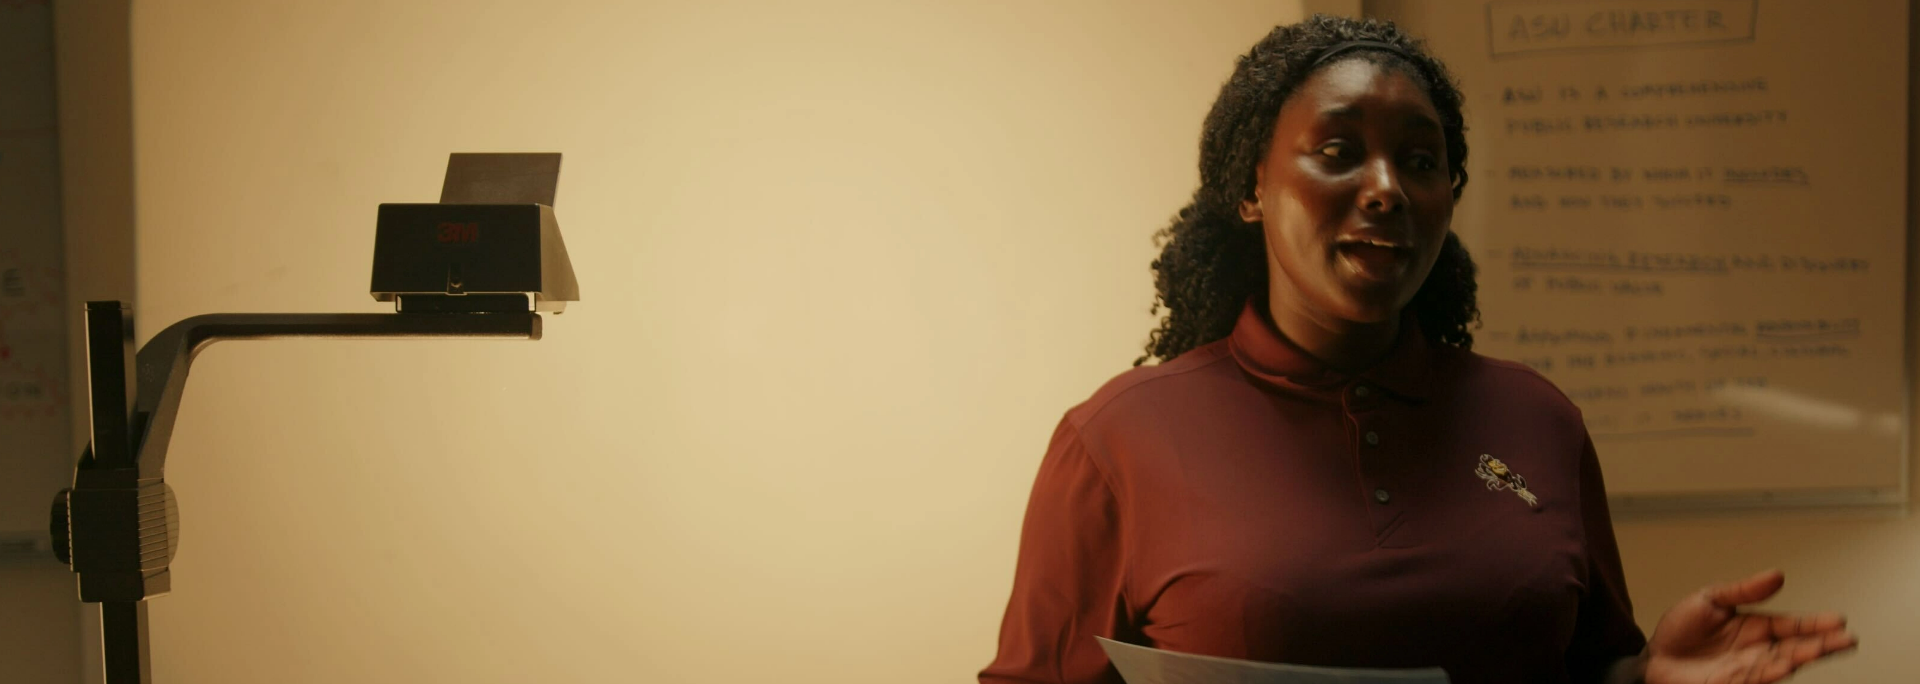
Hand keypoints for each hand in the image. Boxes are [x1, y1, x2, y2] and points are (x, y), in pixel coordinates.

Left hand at [1642, 569, 1856, 683]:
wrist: (1655, 660)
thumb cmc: (1680, 632)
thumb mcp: (1710, 600)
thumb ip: (1744, 590)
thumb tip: (1777, 575)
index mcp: (1756, 627)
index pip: (1793, 625)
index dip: (1816, 623)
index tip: (1838, 620)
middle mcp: (1759, 650)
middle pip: (1797, 646)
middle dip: (1822, 643)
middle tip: (1847, 638)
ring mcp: (1749, 669)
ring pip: (1784, 663)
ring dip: (1806, 657)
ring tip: (1827, 648)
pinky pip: (1758, 679)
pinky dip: (1774, 672)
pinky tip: (1789, 665)